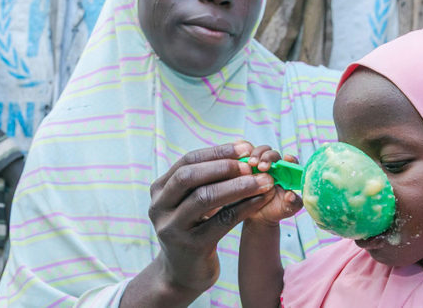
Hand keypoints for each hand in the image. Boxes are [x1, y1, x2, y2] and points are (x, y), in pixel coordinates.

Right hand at [145, 141, 274, 299]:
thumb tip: (243, 152)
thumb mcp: (192, 203)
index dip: (217, 152)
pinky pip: (221, 222)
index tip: (244, 147)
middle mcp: (160, 207)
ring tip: (263, 181)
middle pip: (189, 177)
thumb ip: (208, 180)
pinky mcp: (191, 247)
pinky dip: (243, 208)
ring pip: (204, 198)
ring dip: (238, 186)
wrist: (182, 273)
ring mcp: (173, 228)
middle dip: (223, 167)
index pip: (187, 161)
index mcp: (159, 190)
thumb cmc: (193, 229)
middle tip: (251, 165)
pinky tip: (260, 200)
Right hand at [244, 145, 302, 226]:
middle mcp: (274, 166)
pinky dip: (242, 157)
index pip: (290, 162)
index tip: (287, 159)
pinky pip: (244, 157)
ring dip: (255, 156)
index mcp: (287, 173)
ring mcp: (259, 165)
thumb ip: (293, 203)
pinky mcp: (246, 166)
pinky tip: (239, 163)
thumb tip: (291, 196)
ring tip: (251, 164)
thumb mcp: (286, 208)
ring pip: (258, 153)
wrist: (258, 215)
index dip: (289, 159)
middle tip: (262, 166)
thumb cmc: (275, 209)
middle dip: (267, 157)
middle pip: (272, 154)